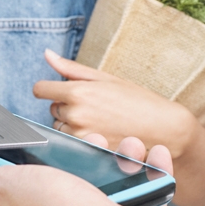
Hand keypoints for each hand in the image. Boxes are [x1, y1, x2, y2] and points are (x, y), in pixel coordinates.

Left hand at [0, 135, 173, 205]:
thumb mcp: (6, 190)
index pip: (32, 186)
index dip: (40, 159)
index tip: (52, 137)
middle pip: (78, 181)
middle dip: (90, 152)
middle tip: (96, 137)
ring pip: (115, 186)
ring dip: (125, 157)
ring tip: (131, 142)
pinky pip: (148, 197)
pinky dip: (155, 173)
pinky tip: (155, 155)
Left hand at [34, 49, 200, 160]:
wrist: (163, 129)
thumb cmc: (137, 100)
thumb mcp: (106, 78)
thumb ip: (71, 68)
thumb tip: (46, 54)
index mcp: (78, 91)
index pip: (40, 89)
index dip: (48, 89)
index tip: (59, 91)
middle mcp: (75, 114)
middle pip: (52, 109)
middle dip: (66, 107)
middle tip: (95, 107)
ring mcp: (80, 135)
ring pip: (60, 127)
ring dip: (71, 125)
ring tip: (100, 121)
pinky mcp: (87, 151)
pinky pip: (70, 143)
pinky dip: (79, 139)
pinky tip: (100, 134)